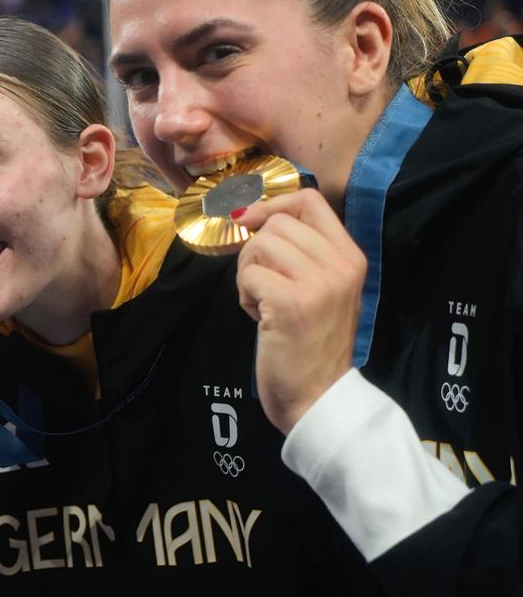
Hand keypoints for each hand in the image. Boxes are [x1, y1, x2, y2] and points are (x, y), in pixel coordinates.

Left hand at [234, 190, 365, 433]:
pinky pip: (248, 274)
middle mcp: (340, 265)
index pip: (309, 200)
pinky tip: (261, 319)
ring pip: (259, 245)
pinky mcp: (290, 302)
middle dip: (256, 251)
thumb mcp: (322, 288)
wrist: (317, 397)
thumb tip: (253, 214)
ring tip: (264, 303)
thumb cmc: (311, 342)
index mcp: (351, 256)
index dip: (273, 205)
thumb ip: (302, 251)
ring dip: (249, 273)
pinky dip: (244, 295)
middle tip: (264, 286)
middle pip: (277, 223)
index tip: (252, 223)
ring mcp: (318, 283)